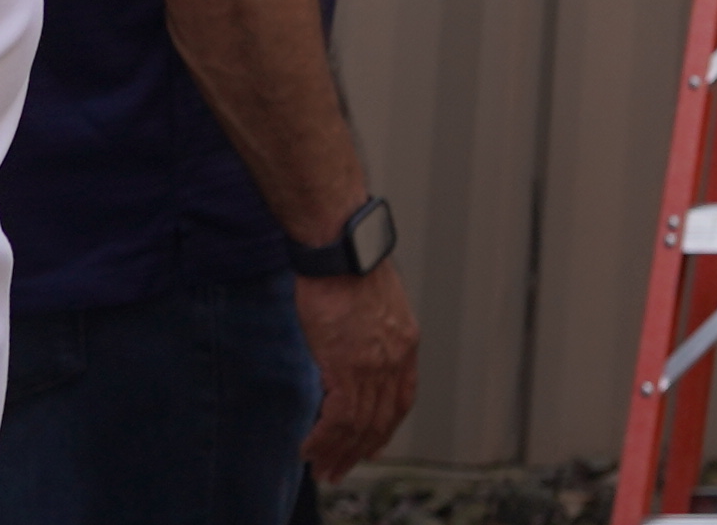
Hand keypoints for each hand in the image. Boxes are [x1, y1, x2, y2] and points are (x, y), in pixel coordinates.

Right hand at [299, 261, 421, 474]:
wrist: (340, 247)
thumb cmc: (349, 263)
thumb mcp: (375, 301)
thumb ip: (372, 331)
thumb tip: (356, 348)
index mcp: (406, 340)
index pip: (402, 398)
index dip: (387, 427)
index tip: (374, 445)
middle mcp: (396, 356)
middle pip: (381, 419)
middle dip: (359, 450)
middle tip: (340, 469)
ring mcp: (374, 364)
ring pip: (359, 424)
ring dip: (338, 451)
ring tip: (322, 468)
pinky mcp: (347, 365)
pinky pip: (338, 417)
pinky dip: (323, 438)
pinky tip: (310, 447)